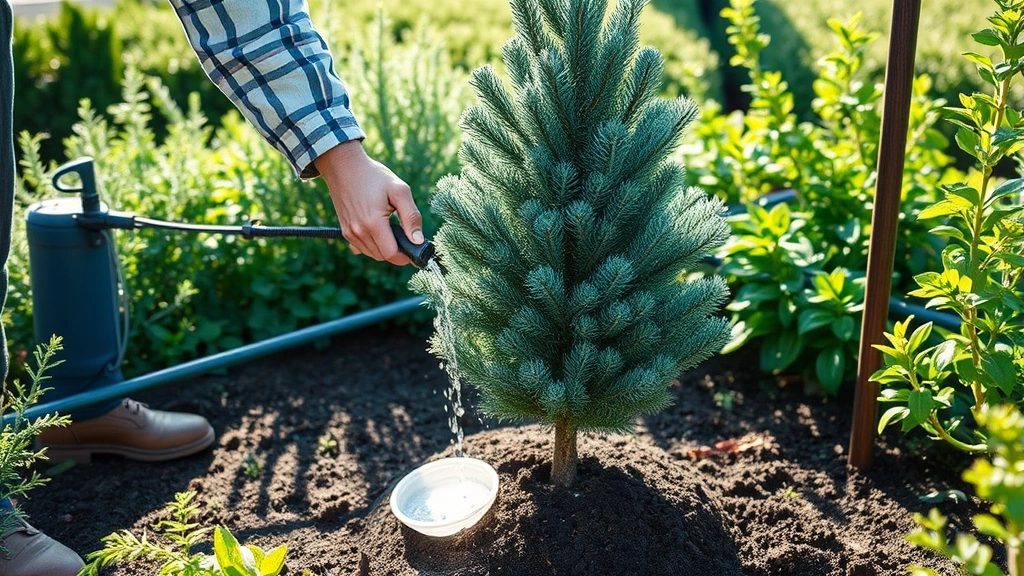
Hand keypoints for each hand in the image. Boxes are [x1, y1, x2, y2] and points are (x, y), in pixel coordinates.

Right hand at [314, 140, 423, 265]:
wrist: (344, 166)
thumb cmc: (374, 176)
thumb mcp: (399, 190)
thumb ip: (411, 216)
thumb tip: (418, 240)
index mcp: (374, 223)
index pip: (392, 255)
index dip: (406, 256)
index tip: (415, 247)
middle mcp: (359, 232)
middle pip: (383, 256)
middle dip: (397, 251)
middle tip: (405, 233)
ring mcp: (349, 232)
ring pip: (372, 253)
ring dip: (384, 248)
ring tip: (390, 227)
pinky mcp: (344, 230)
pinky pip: (361, 248)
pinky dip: (372, 245)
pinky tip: (377, 230)